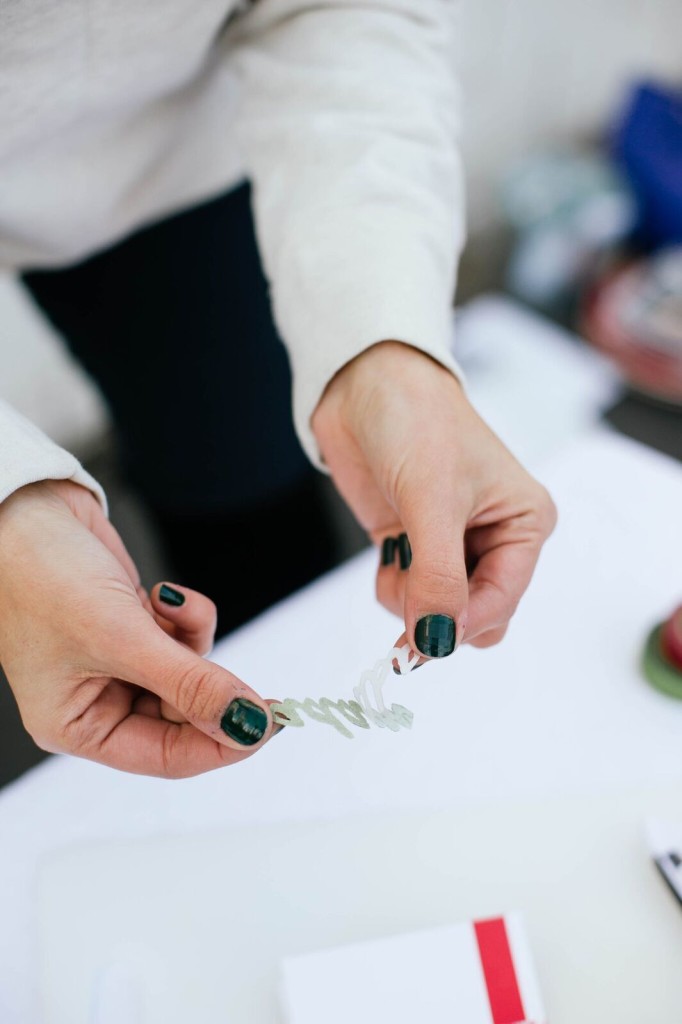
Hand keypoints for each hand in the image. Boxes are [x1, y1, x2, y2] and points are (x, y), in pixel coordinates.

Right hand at [0, 480, 276, 776]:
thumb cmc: (43, 578)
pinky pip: (183, 637)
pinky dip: (187, 616)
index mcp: (79, 726)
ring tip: (170, 608)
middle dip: (215, 692)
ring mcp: (118, 662)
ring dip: (195, 641)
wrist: (26, 509)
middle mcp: (98, 701)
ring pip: (190, 673)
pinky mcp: (134, 626)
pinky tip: (161, 592)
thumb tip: (247, 724)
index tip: (271, 727)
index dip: (222, 745)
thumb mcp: (122, 639)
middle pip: (184, 718)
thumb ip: (190, 684)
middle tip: (267, 693)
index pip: (167, 757)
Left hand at [312, 342, 556, 657]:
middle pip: (476, 617)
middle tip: (407, 599)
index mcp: (525, 524)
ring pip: (439, 613)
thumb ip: (438, 577)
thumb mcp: (433, 501)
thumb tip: (435, 642)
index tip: (422, 638)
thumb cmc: (416, 423)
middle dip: (439, 616)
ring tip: (397, 555)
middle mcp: (496, 540)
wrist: (364, 383)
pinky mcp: (414, 544)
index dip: (461, 623)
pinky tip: (388, 554)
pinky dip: (393, 589)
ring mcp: (452, 545)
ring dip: (411, 600)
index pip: (503, 602)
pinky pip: (410, 596)